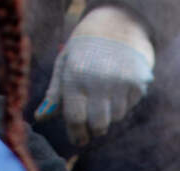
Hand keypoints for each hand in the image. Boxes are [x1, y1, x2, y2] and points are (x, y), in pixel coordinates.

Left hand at [34, 5, 154, 145]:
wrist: (119, 22)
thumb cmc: (86, 47)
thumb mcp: (66, 63)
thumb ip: (55, 92)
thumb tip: (41, 118)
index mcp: (75, 76)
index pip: (75, 118)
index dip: (76, 133)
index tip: (78, 139)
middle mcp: (98, 80)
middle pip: (97, 125)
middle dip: (94, 129)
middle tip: (93, 126)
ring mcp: (119, 82)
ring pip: (116, 118)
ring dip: (110, 113)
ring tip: (107, 94)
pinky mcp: (138, 83)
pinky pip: (130, 106)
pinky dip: (124, 101)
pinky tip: (120, 85)